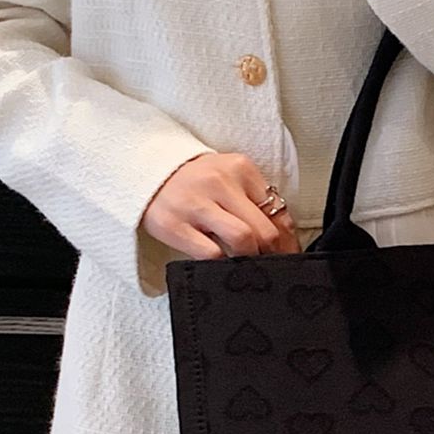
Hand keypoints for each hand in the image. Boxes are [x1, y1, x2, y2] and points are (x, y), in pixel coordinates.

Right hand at [141, 151, 300, 261]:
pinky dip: (223, 264)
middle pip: (264, 228)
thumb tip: (284, 238)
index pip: (277, 209)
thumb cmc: (194, 182)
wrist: (145, 174)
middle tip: (271, 265)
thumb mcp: (228, 179)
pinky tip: (224, 265)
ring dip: (250, 259)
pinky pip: (211, 254)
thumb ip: (254, 201)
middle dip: (273, 253)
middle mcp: (218, 182)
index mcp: (239, 168)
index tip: (288, 254)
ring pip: (242, 240)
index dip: (287, 239)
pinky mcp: (174, 225)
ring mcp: (195, 204)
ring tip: (248, 265)